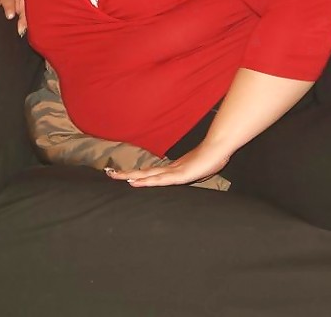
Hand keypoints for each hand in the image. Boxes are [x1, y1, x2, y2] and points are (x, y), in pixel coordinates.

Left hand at [106, 143, 229, 187]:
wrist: (220, 148)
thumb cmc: (213, 158)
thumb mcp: (199, 169)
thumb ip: (191, 173)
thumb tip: (187, 174)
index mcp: (173, 169)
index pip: (151, 173)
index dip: (137, 174)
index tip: (124, 175)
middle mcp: (170, 169)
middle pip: (144, 172)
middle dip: (127, 174)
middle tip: (110, 173)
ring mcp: (174, 171)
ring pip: (147, 175)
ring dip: (131, 176)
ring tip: (115, 176)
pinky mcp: (179, 175)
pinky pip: (159, 180)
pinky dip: (146, 181)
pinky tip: (135, 182)